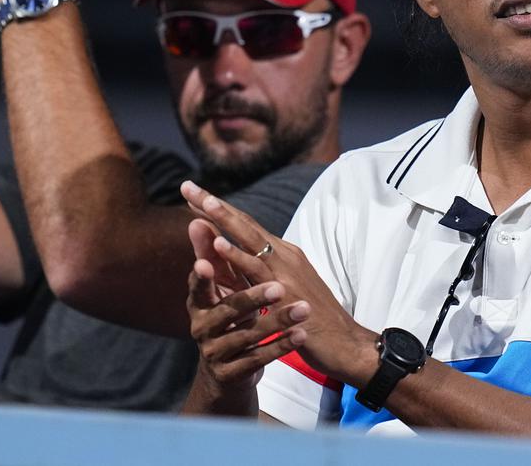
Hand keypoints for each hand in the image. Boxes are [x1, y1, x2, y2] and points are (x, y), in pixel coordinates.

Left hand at [180, 180, 378, 386]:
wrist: (343, 344)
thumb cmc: (311, 319)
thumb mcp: (277, 290)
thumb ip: (253, 275)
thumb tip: (231, 263)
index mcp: (281, 253)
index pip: (244, 225)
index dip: (219, 210)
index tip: (192, 195)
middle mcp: (284, 254)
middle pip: (243, 223)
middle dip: (214, 204)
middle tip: (187, 186)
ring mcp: (286, 269)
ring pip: (250, 238)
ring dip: (225, 219)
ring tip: (203, 202)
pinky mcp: (286, 289)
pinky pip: (256, 269)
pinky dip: (236, 255)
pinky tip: (218, 245)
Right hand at [186, 218, 307, 400]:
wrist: (226, 372)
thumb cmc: (227, 318)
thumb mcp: (219, 290)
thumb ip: (211, 257)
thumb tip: (196, 221)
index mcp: (197, 305)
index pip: (199, 287)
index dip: (203, 276)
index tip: (208, 263)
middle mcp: (201, 329)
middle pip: (228, 312)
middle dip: (252, 298)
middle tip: (278, 288)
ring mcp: (216, 354)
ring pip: (248, 337)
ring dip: (277, 321)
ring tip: (303, 309)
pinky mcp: (232, 374)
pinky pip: (260, 358)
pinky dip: (281, 345)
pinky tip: (300, 334)